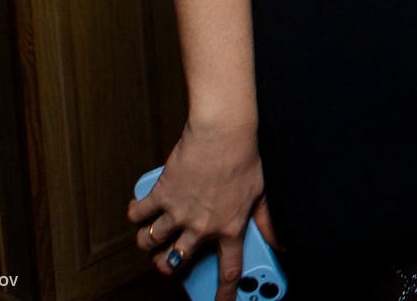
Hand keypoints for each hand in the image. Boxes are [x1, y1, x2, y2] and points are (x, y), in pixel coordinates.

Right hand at [128, 118, 275, 300]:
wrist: (224, 132)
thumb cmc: (244, 157)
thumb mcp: (261, 192)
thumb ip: (267, 221)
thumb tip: (280, 243)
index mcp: (229, 228)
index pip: (229, 271)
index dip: (225, 294)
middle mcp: (202, 226)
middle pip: (175, 262)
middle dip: (167, 267)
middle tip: (168, 260)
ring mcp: (179, 212)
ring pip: (151, 243)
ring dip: (148, 243)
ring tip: (152, 236)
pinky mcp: (161, 194)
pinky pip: (138, 214)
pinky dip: (136, 214)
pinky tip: (141, 210)